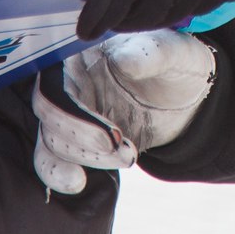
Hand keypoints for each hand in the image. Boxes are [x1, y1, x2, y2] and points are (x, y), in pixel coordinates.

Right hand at [30, 29, 217, 193]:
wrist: (186, 96)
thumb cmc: (175, 61)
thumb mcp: (172, 52)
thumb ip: (149, 54)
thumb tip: (124, 60)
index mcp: (82, 50)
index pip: (57, 77)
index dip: (72, 108)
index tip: (110, 132)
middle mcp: (70, 80)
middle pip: (48, 110)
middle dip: (78, 135)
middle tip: (117, 146)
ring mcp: (71, 112)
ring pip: (51, 138)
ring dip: (84, 156)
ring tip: (128, 157)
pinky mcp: (78, 140)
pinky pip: (53, 159)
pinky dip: (58, 174)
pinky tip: (77, 183)